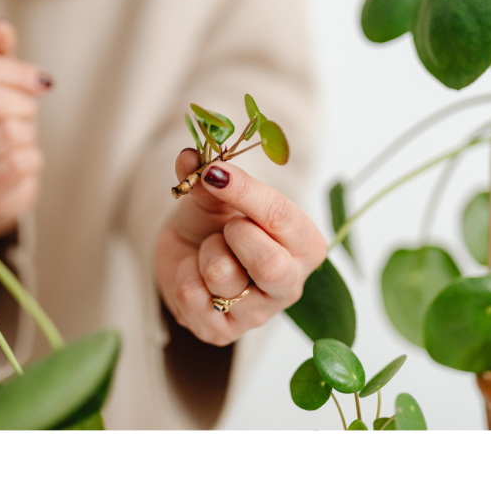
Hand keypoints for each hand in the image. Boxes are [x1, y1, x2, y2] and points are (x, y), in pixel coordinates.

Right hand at [0, 20, 51, 238]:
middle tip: (26, 113)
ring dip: (27, 133)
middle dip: (23, 104)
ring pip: (9, 133)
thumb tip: (1, 27)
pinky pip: (18, 163)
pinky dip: (31, 158)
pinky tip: (21, 160)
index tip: (41, 81)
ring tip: (19, 137)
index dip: (17, 72)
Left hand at [155, 148, 326, 345]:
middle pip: (270, 265)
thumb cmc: (215, 222)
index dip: (245, 192)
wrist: (187, 255)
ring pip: (223, 276)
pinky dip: (184, 276)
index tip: (214, 173)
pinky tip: (196, 276)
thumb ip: (208, 177)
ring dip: (205, 253)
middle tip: (226, 225)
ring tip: (210, 251)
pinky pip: (193, 296)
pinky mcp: (223, 333)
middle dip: (236, 235)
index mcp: (305, 245)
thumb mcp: (215, 194)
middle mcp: (290, 284)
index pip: (282, 218)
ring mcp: (257, 314)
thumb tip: (189, 157)